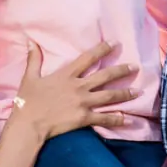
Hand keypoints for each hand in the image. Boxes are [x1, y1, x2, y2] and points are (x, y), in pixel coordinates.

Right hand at [9, 41, 138, 139]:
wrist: (29, 123)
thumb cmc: (27, 100)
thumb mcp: (29, 77)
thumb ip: (33, 59)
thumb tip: (30, 42)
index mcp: (67, 75)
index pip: (88, 58)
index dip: (102, 49)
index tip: (115, 43)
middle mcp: (79, 87)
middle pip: (105, 76)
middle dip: (122, 70)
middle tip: (135, 67)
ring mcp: (83, 103)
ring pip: (109, 96)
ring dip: (125, 94)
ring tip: (138, 92)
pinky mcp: (84, 118)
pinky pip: (104, 118)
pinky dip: (117, 119)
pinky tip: (127, 119)